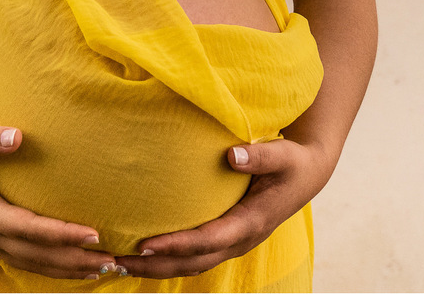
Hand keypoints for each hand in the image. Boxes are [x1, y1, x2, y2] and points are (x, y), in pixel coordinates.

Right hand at [0, 123, 118, 279]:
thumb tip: (19, 136)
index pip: (28, 228)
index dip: (61, 234)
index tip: (94, 234)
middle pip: (34, 255)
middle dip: (73, 261)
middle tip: (111, 263)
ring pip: (28, 263)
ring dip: (65, 269)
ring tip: (101, 271)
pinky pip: (20, 258)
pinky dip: (47, 265)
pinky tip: (70, 266)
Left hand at [115, 139, 333, 278]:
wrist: (307, 174)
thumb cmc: (292, 162)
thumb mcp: (283, 154)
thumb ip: (260, 156)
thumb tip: (232, 155)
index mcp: (251, 222)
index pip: (208, 240)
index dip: (176, 245)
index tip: (144, 244)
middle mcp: (240, 240)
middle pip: (192, 262)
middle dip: (155, 265)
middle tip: (116, 260)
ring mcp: (233, 243)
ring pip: (191, 265)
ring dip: (156, 268)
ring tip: (118, 264)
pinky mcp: (226, 239)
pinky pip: (194, 257)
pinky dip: (167, 260)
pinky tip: (142, 254)